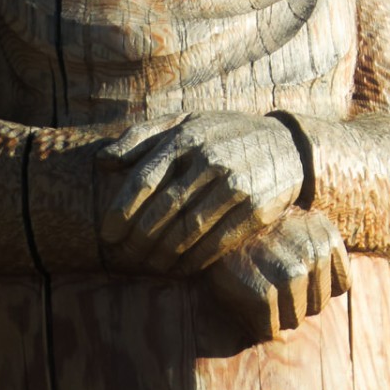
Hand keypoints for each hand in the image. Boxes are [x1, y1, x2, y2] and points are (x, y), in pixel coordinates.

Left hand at [96, 111, 303, 274]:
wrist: (287, 145)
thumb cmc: (224, 135)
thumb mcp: (185, 122)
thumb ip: (141, 136)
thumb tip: (102, 161)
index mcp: (187, 138)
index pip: (143, 180)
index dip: (121, 212)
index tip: (109, 234)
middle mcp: (210, 159)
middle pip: (163, 211)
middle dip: (139, 240)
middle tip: (127, 257)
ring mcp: (236, 184)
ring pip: (189, 230)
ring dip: (164, 254)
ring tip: (151, 265)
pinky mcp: (256, 207)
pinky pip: (218, 241)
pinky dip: (195, 259)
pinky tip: (183, 267)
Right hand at [203, 208, 350, 341]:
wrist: (212, 223)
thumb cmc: (256, 231)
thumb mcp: (297, 228)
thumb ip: (318, 252)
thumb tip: (329, 293)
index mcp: (326, 236)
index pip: (341, 285)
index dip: (317, 288)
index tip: (297, 279)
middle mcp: (314, 254)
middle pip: (318, 305)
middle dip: (297, 302)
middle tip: (271, 284)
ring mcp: (290, 273)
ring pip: (295, 319)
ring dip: (277, 314)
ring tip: (258, 291)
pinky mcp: (261, 292)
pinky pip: (270, 328)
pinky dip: (259, 325)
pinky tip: (246, 303)